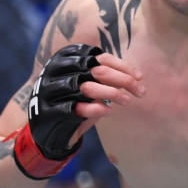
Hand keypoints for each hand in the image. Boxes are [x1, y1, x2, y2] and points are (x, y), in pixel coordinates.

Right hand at [14, 44, 142, 178]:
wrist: (47, 130)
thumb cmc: (74, 102)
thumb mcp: (90, 84)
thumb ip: (106, 76)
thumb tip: (137, 76)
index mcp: (65, 58)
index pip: (99, 57)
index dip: (122, 66)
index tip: (140, 77)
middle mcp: (55, 70)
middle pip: (96, 70)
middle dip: (123, 79)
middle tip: (140, 91)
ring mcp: (50, 90)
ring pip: (86, 86)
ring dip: (112, 93)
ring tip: (127, 101)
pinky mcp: (49, 111)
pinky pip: (75, 107)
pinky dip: (95, 108)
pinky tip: (109, 110)